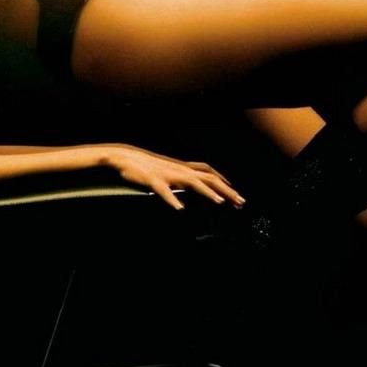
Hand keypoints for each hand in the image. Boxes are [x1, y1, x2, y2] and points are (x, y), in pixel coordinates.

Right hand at [104, 146, 245, 211]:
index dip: (225, 183)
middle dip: (226, 190)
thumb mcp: (168, 170)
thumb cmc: (146, 166)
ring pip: (192, 182)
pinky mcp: (153, 180)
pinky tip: (179, 209)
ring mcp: (168, 175)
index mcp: (182, 168)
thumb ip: (181, 176)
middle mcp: (179, 170)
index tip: (237, 195)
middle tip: (240, 203)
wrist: (126, 157)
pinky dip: (172, 200)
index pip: (210, 174)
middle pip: (208, 178)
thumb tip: (193, 183)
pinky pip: (164, 191)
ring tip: (220, 202)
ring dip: (207, 192)